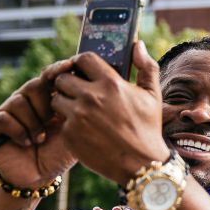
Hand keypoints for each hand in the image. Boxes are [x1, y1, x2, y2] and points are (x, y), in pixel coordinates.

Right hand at [0, 75, 74, 187]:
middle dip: (46, 106)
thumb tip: (85, 85)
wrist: (39, 177)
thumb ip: (78, 109)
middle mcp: (26, 100)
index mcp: (46, 97)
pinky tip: (26, 143)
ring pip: (18, 101)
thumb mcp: (74, 131)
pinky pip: (3, 117)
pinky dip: (17, 131)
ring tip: (40, 139)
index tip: (67, 67)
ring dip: (33, 123)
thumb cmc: (59, 153)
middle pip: (34, 86)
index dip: (56, 70)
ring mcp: (7, 111)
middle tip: (52, 123)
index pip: (49, 75)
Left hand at [48, 41, 169, 185]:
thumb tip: (138, 44)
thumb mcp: (153, 95)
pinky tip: (83, 129)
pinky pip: (60, 121)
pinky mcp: (70, 134)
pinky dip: (69, 124)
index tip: (83, 70)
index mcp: (111, 83)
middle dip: (68, 83)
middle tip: (77, 91)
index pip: (83, 59)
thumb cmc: (148, 128)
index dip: (80, 63)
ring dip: (64, 102)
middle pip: (63, 78)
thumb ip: (146, 67)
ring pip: (56, 99)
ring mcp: (78, 117)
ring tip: (78, 110)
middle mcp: (91, 97)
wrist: (141, 165)